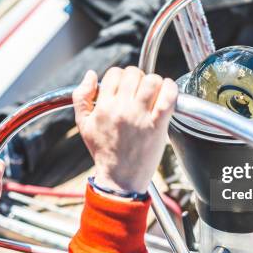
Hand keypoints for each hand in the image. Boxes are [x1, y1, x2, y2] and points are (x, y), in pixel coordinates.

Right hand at [73, 67, 177, 193]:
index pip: (115, 73)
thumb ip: (81, 97)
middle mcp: (122, 109)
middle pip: (134, 74)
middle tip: (140, 91)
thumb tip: (91, 75)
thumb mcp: (83, 124)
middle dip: (138, 78)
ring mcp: (140, 116)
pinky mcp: (157, 125)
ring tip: (154, 93)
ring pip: (152, 81)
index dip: (121, 76)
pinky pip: (168, 97)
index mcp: (103, 107)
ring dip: (155, 83)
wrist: (119, 179)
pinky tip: (168, 91)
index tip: (125, 86)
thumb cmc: (103, 152)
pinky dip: (171, 89)